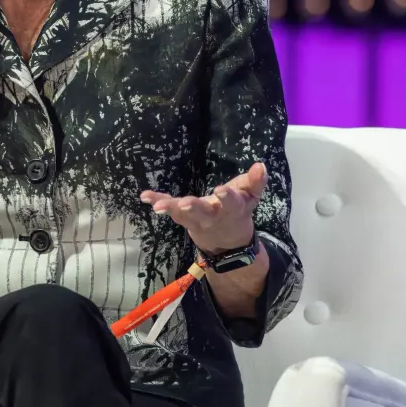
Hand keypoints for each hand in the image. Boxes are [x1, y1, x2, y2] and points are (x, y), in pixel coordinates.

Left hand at [140, 162, 267, 255]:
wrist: (226, 241)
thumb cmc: (237, 210)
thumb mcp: (250, 197)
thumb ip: (255, 182)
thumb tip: (261, 165)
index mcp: (232, 209)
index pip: (231, 203)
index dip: (226, 198)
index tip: (220, 190)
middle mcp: (212, 216)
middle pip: (203, 213)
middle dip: (194, 208)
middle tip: (185, 204)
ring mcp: (195, 219)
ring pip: (183, 215)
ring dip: (170, 209)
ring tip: (157, 206)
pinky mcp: (182, 217)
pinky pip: (169, 208)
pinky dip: (157, 200)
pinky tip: (144, 196)